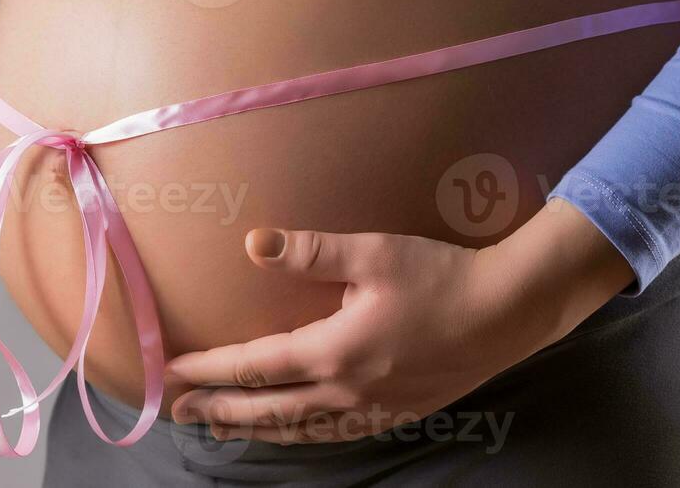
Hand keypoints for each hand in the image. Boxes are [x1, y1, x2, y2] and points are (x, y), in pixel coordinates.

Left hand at [163, 200, 633, 443]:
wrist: (507, 312)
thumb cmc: (440, 275)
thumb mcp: (374, 252)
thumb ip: (310, 252)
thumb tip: (253, 244)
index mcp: (335, 351)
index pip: (255, 367)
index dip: (209, 370)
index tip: (172, 370)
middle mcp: (348, 390)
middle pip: (269, 410)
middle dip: (219, 411)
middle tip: (179, 412)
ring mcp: (375, 408)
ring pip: (301, 430)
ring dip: (256, 429)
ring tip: (222, 428)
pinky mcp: (399, 412)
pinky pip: (336, 433)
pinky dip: (302, 434)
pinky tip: (294, 430)